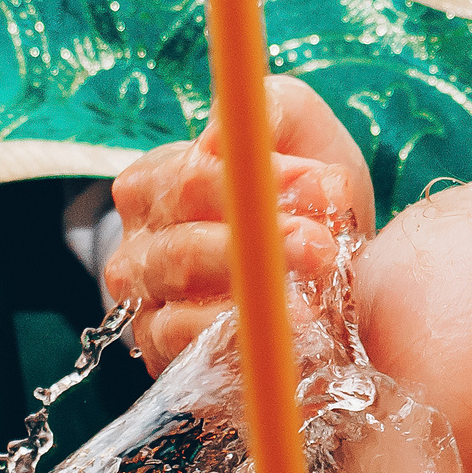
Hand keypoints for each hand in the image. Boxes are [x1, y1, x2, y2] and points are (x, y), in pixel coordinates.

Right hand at [107, 75, 374, 374]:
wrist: (333, 273)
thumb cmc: (309, 196)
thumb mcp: (304, 134)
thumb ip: (272, 110)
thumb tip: (223, 137)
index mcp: (155, 184)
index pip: (189, 179)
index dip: (252, 183)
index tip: (320, 183)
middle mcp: (138, 248)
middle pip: (183, 248)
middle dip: (258, 248)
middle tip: (321, 248)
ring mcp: (146, 310)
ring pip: (182, 308)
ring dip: (254, 304)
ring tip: (316, 303)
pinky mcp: (166, 362)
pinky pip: (192, 358)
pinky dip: (242, 349)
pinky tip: (291, 342)